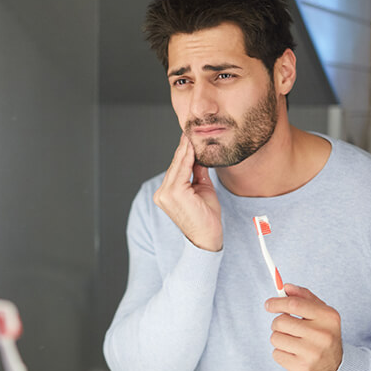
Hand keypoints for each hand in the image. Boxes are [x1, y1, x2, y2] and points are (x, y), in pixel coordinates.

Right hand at [153, 134, 222, 250]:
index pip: (175, 168)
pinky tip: (193, 147)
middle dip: (185, 149)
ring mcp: (166, 194)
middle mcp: (162, 194)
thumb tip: (199, 157)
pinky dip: (188, 158)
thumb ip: (198, 173)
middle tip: (191, 132)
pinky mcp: (174, 193)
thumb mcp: (203, 189)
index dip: (183, 153)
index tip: (190, 139)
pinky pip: (182, 170)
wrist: (208, 237)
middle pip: (175, 165)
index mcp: (166, 194)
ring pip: (178, 165)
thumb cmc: (206, 218)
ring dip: (186, 150)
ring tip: (192, 136)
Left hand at [265, 284, 341, 370]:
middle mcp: (323, 335)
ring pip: (275, 338)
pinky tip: (294, 355)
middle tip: (285, 328)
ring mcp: (313, 353)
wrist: (335, 369)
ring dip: (279, 339)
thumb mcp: (320, 313)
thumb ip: (304, 296)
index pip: (294, 304)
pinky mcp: (303, 368)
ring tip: (292, 342)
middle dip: (277, 323)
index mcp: (328, 317)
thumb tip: (286, 287)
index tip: (269, 305)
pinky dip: (281, 353)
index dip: (277, 302)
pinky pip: (276, 354)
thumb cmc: (323, 334)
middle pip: (281, 321)